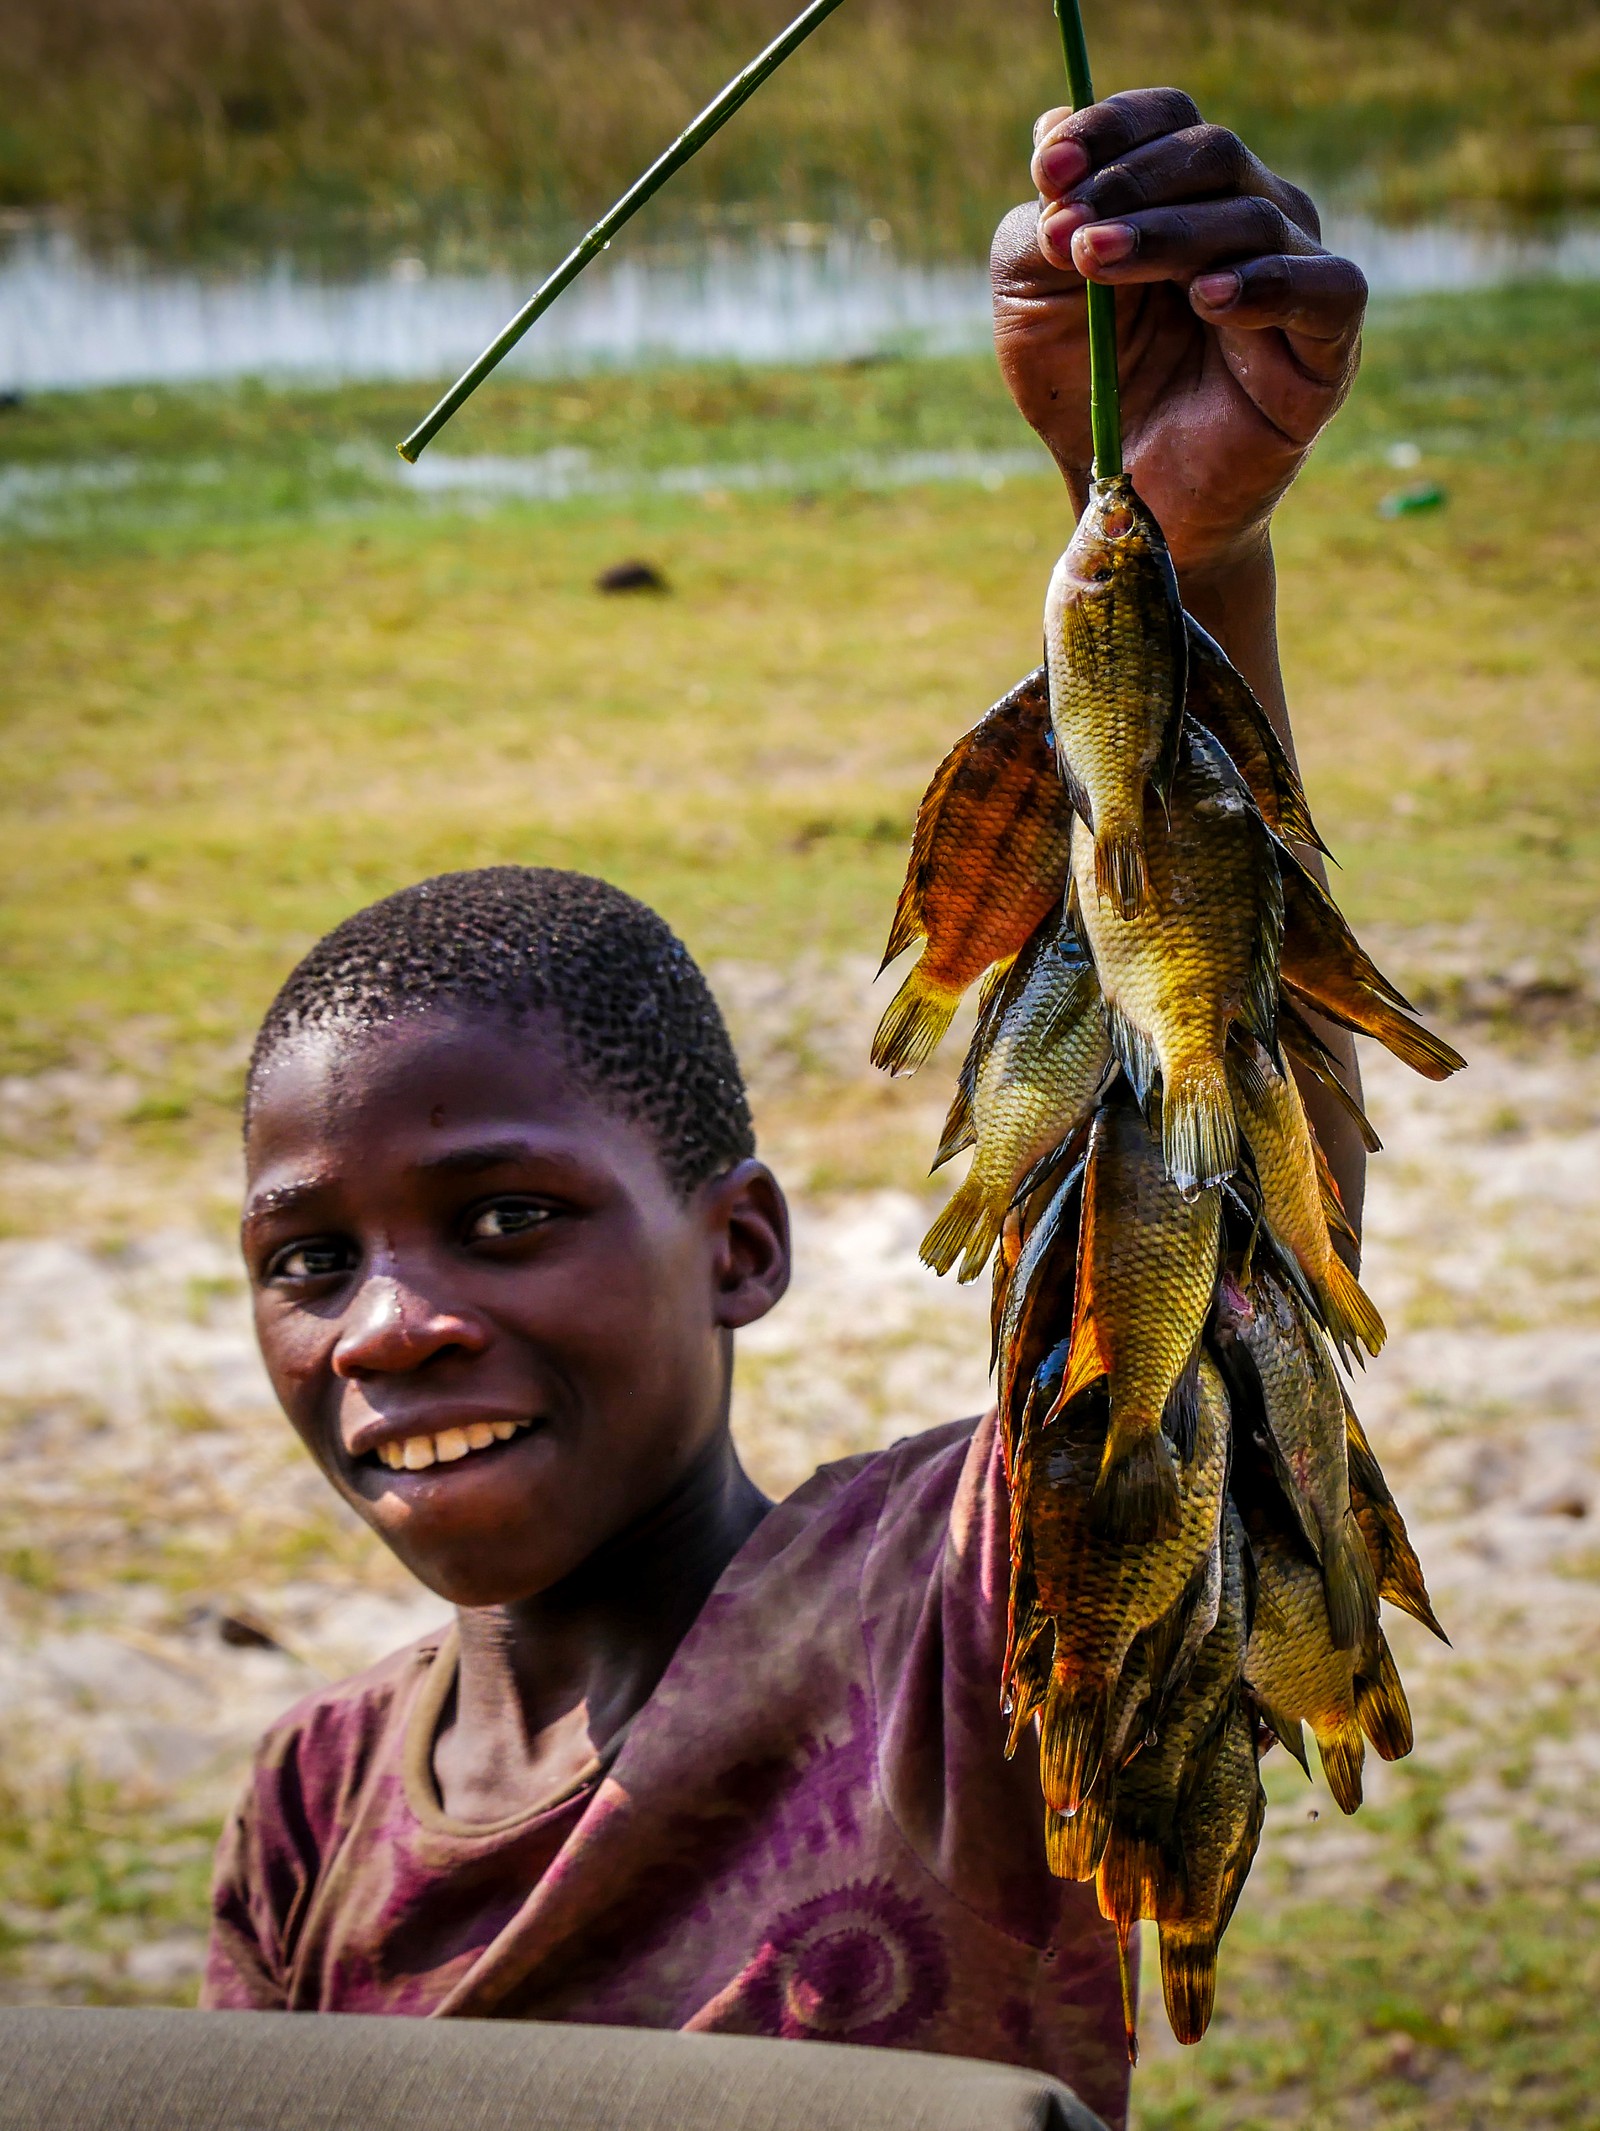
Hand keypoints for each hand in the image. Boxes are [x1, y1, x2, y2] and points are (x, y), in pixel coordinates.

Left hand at [991, 88, 1366, 582]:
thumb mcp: (1036, 303)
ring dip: (1167, 235)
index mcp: (1181, 193)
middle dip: (1129, 186)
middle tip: (1070, 233)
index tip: (1048, 169)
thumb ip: (1036, 226)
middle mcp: (1247, 215)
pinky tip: (1209, 298)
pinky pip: (1322, 288)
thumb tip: (1050, 132)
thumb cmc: (1089, 390)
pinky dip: (1265, 285)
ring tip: (1102, 261)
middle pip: (1209, 155)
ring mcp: (1296, 270)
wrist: (1130, 498)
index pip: (1165, 121)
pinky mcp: (1331, 338)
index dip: (1110, 131)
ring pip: (1250, 216)